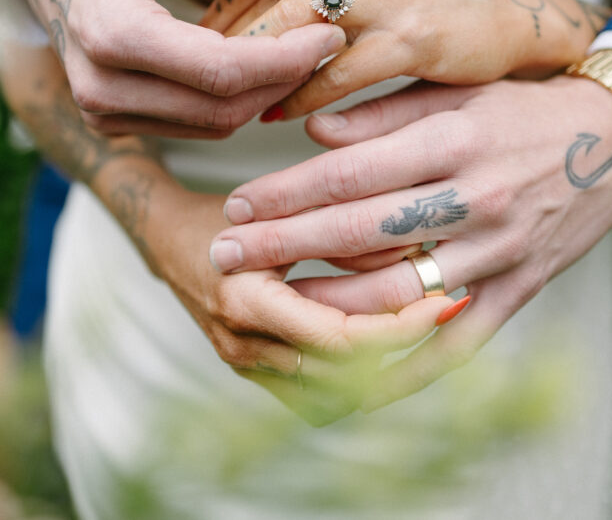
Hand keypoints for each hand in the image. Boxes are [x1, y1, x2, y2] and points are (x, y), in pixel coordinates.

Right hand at [8, 0, 346, 137]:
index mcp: (111, 30)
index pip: (220, 70)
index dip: (286, 59)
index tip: (329, 35)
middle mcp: (99, 85)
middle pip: (221, 108)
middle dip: (284, 79)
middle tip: (324, 43)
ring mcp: (101, 112)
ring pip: (213, 126)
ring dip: (264, 93)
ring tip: (295, 51)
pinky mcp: (111, 123)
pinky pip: (195, 127)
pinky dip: (234, 101)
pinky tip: (255, 66)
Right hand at [139, 182, 456, 424]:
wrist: (164, 238)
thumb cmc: (222, 216)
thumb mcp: (277, 211)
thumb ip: (338, 233)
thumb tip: (412, 248)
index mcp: (248, 302)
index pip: (342, 338)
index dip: (399, 327)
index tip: (443, 303)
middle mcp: (244, 345)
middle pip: (345, 377)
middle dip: (403, 353)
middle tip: (447, 319)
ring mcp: (245, 366)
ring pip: (333, 399)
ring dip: (380, 374)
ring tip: (422, 337)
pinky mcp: (251, 373)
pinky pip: (312, 400)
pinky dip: (351, 383)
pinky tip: (381, 352)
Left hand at [201, 0, 611, 118]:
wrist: (508, 18)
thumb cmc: (427, 5)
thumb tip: (244, 25)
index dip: (222, 14)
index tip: (195, 50)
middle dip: (228, 44)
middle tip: (200, 84)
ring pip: (295, 30)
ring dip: (257, 70)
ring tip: (230, 102)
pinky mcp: (412, 36)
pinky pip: (336, 71)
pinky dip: (300, 95)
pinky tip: (276, 113)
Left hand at [210, 77, 611, 407]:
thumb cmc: (526, 107)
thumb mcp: (459, 90)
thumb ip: (384, 112)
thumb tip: (310, 133)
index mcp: (453, 140)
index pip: (348, 175)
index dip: (285, 195)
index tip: (236, 208)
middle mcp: (475, 198)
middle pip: (358, 234)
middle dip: (282, 247)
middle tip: (223, 256)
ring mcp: (499, 251)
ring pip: (397, 293)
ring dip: (325, 305)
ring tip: (271, 303)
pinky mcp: (520, 290)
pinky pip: (458, 341)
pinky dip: (406, 366)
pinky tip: (354, 378)